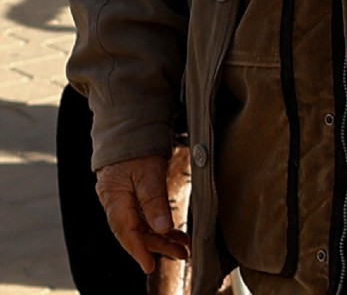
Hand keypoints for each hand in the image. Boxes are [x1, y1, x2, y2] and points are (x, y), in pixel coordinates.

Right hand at [96, 154, 189, 273]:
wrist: (130, 129)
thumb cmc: (136, 147)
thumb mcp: (148, 171)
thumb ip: (154, 200)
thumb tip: (161, 228)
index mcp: (114, 198)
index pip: (125, 231)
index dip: (138, 250)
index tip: (150, 266)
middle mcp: (116, 202)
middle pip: (136, 232)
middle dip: (158, 246)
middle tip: (182, 255)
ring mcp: (124, 200)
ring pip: (142, 226)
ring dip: (162, 238)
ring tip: (183, 248)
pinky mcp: (133, 196)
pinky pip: (145, 217)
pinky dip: (160, 226)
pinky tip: (175, 233)